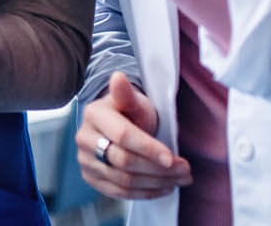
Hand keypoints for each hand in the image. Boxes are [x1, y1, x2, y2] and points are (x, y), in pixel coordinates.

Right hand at [77, 72, 190, 199]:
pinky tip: (163, 188)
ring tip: (180, 180)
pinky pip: (118, 193)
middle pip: (124, 162)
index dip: (149, 148)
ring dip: (156, 184)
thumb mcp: (134, 101)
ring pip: (123, 181)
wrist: (118, 126)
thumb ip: (126, 93)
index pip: (123, 136)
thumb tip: (118, 77)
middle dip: (159, 170)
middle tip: (186, 171)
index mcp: (94, 114)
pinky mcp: (90, 178)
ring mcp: (85, 160)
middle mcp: (84, 139)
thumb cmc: (131, 112)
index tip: (173, 158)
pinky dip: (144, 193)